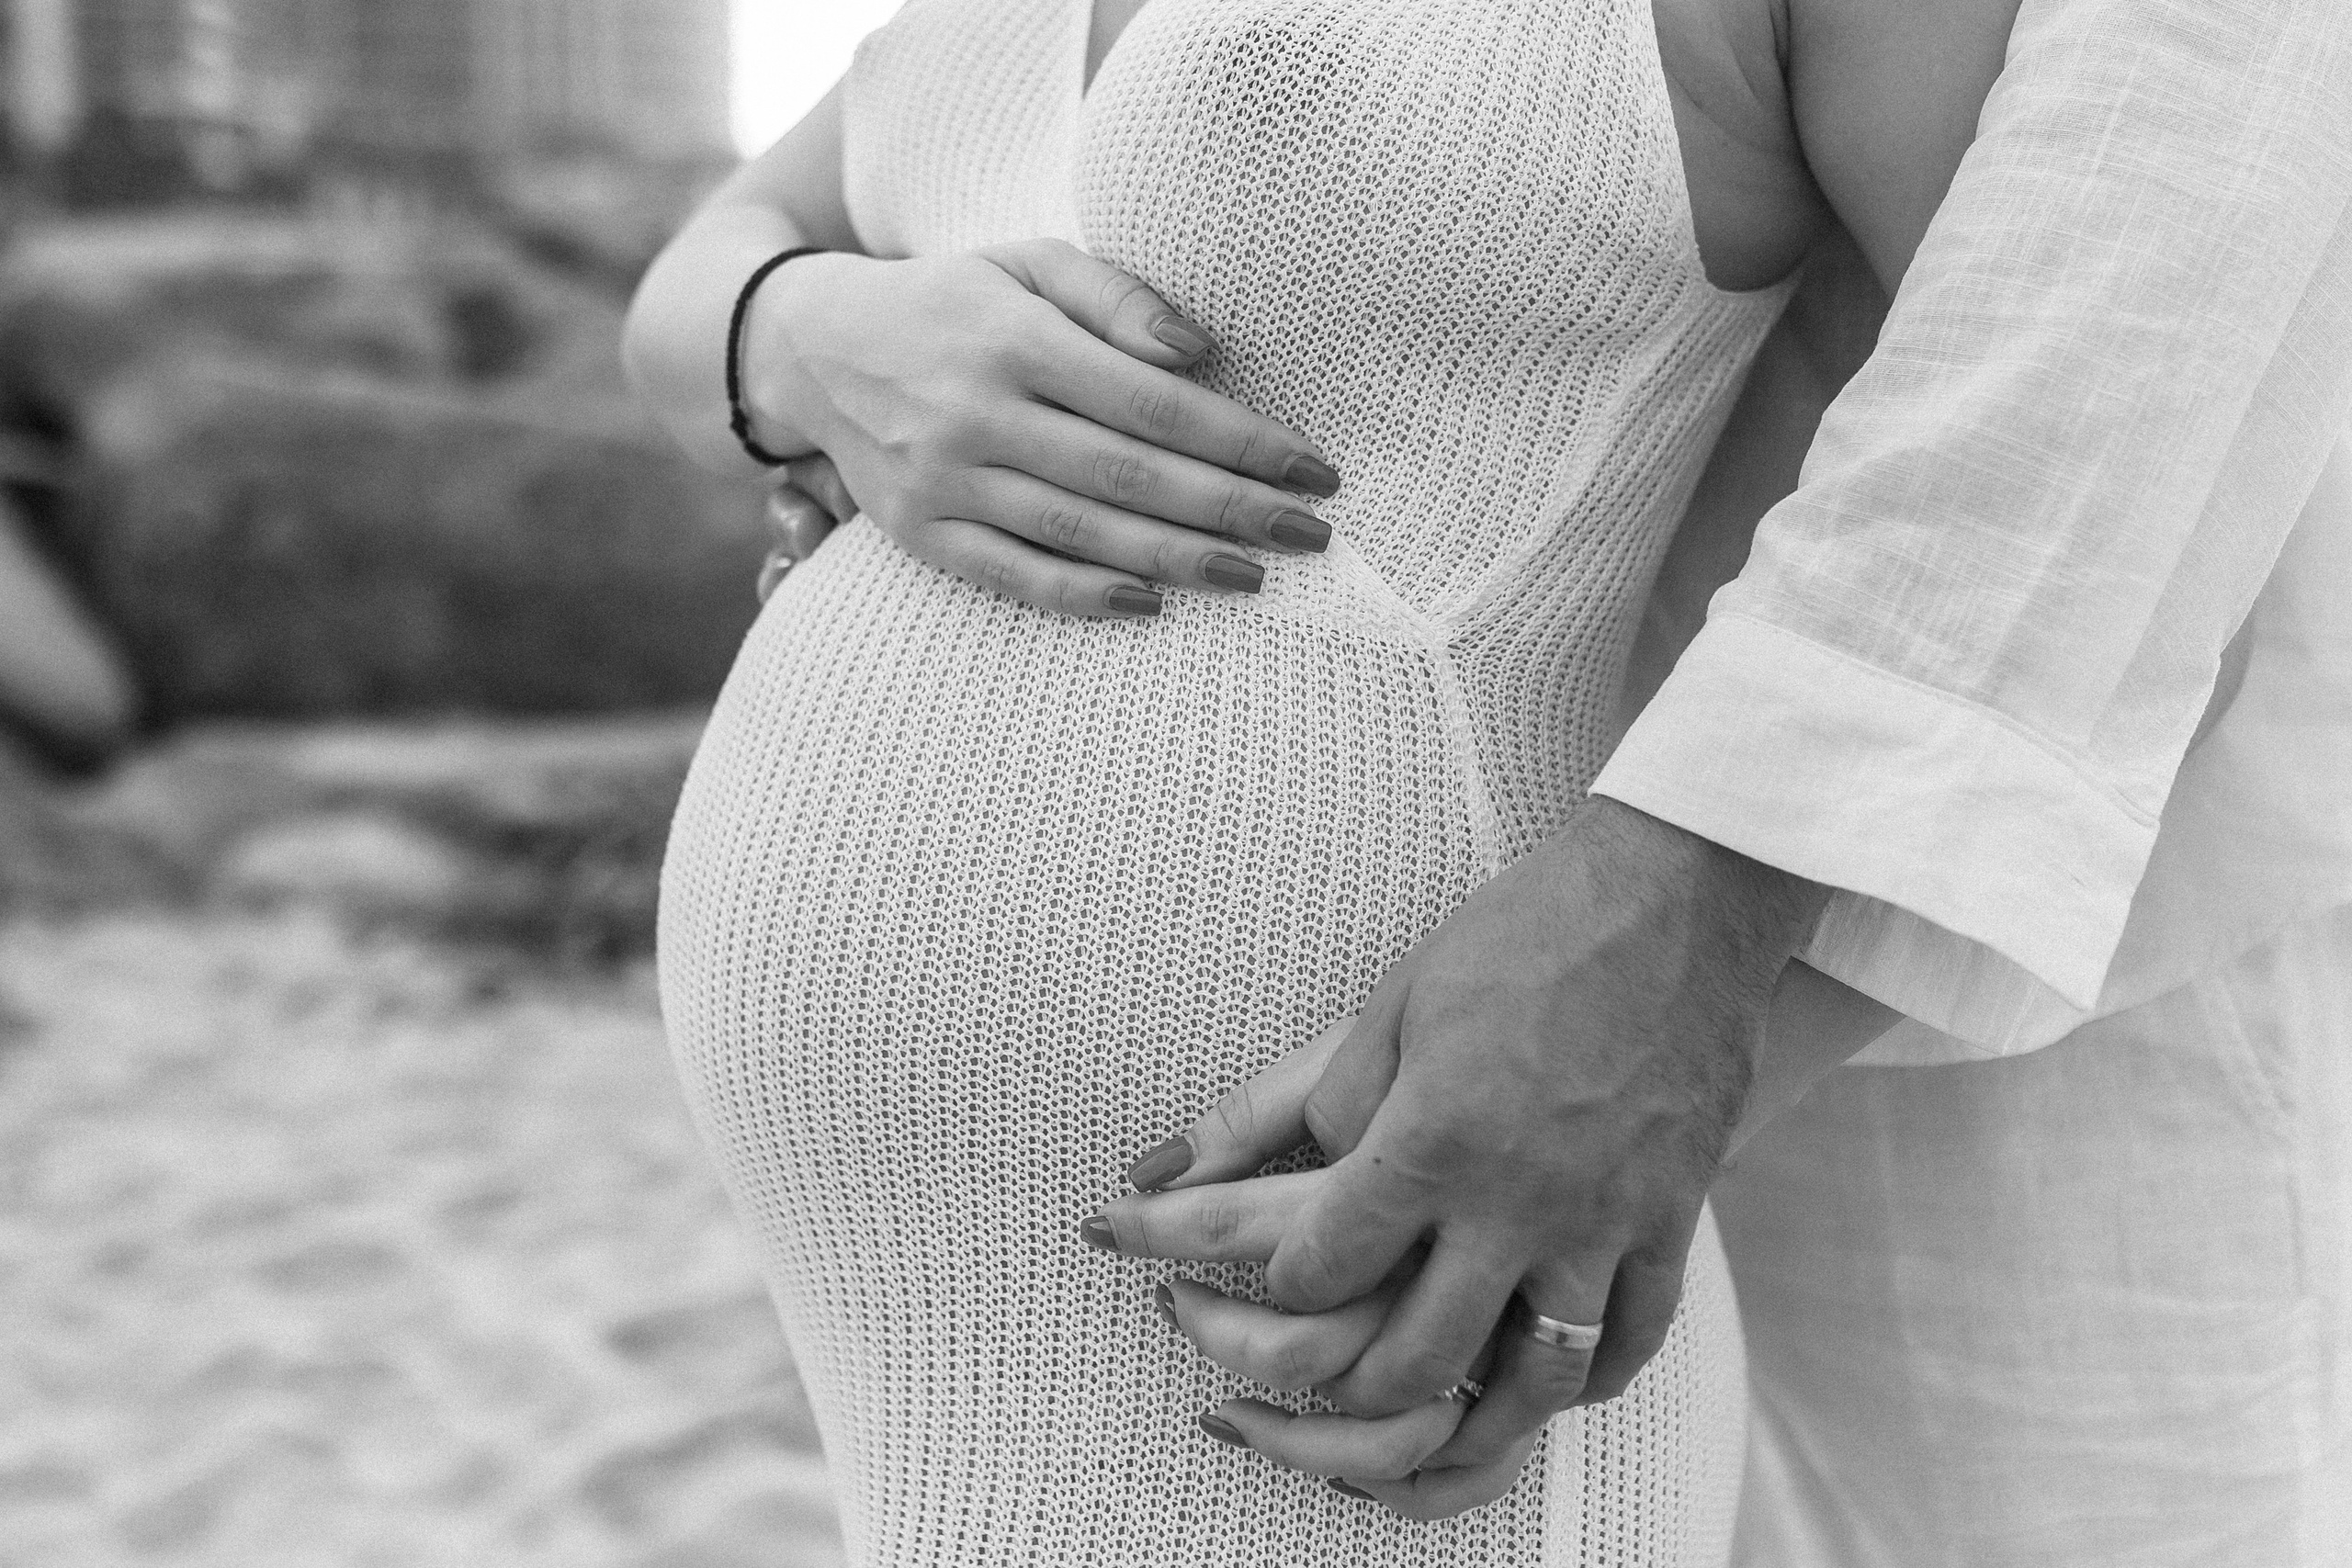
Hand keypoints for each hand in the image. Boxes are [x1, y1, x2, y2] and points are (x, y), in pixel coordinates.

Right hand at [743, 238, 1341, 616]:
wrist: (816, 348)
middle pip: (1127, 474)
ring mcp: (943, 480)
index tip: (1311, 468)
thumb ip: (1116, 296)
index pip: (1151, 401)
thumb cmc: (955, 302)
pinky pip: (1013, 576)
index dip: (1239, 440)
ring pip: (1079, 531)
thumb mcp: (1028, 263)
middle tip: (1309, 534)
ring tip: (1253, 578)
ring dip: (1176, 560)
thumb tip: (1199, 353)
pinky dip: (1084, 597)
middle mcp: (976, 413)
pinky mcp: (920, 535)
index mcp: (1014, 338)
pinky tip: (1150, 605)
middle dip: (1230, 509)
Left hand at [1096, 798, 1825, 1512]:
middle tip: (1322, 1371)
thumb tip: (1242, 1164)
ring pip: (1531, 1381)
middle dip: (1349, 1382)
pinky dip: (1584, 1380)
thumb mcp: (1395, 1002)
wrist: (1677, 900)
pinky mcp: (1670, 1220)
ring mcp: (1603, 1222)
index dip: (1280, 1282)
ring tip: (1423, 1410)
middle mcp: (1517, 1203)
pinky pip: (1631, 1341)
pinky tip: (1544, 1380)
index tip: (1272, 1270)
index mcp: (1433, 1140)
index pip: (1326, 1266)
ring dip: (1467, 1413)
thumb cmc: (1524, 933)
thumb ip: (1320, 1099)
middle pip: (1417, 1356)